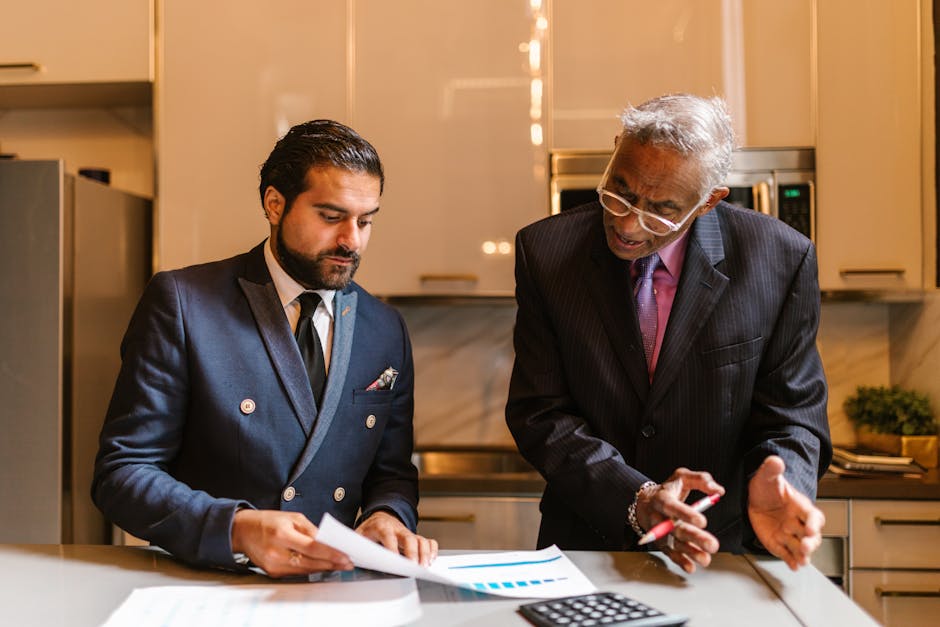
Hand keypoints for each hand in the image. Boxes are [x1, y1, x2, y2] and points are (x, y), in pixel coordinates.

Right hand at [231, 509, 352, 577]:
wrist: (243, 531)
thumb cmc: (268, 521)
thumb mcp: (292, 517)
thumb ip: (311, 530)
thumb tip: (328, 542)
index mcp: (282, 535)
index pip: (312, 547)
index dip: (330, 553)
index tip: (346, 556)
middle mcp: (276, 553)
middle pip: (310, 562)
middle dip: (332, 563)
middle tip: (348, 563)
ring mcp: (273, 566)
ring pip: (305, 570)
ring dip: (324, 568)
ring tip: (339, 564)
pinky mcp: (273, 573)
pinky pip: (297, 573)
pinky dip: (311, 569)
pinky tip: (322, 565)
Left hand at [356, 510, 438, 565]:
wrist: (380, 518)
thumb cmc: (369, 530)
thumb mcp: (358, 535)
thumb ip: (356, 545)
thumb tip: (347, 559)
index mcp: (381, 527)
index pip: (388, 537)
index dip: (392, 549)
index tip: (395, 562)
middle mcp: (397, 529)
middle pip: (409, 538)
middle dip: (413, 553)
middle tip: (415, 567)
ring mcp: (408, 533)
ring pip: (420, 540)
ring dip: (425, 553)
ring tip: (425, 567)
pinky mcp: (415, 537)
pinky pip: (428, 541)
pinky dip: (432, 550)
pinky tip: (431, 560)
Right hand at [635, 468, 725, 573]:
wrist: (645, 502)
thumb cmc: (668, 489)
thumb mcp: (682, 477)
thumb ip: (702, 480)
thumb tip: (718, 491)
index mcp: (662, 499)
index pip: (672, 506)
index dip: (686, 514)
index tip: (702, 521)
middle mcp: (660, 517)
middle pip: (676, 529)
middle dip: (694, 538)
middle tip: (712, 544)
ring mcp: (660, 532)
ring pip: (674, 544)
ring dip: (690, 552)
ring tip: (705, 558)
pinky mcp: (662, 543)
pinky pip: (670, 554)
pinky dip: (680, 561)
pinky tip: (691, 567)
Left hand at [747, 455, 824, 570]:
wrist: (755, 498)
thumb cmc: (767, 487)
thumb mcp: (767, 476)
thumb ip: (772, 469)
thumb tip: (775, 461)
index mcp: (801, 506)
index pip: (813, 516)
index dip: (814, 523)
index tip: (812, 528)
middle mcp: (799, 523)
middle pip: (811, 536)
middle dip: (810, 543)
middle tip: (806, 547)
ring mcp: (790, 535)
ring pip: (801, 548)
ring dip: (802, 555)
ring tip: (801, 561)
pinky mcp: (779, 543)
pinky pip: (787, 554)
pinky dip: (791, 560)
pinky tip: (793, 566)